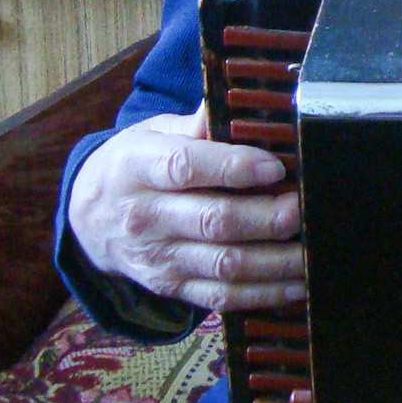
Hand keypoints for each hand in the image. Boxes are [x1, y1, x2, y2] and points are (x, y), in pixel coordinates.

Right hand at [67, 106, 305, 311]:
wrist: (88, 219)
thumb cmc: (133, 166)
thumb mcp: (150, 134)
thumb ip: (196, 125)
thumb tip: (237, 105)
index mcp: (137, 167)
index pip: (185, 167)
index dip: (232, 167)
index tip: (274, 166)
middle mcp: (145, 216)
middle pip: (214, 221)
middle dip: (267, 218)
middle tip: (305, 209)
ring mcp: (158, 258)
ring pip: (225, 265)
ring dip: (276, 261)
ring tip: (314, 248)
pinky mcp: (172, 288)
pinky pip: (222, 297)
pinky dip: (264, 293)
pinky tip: (296, 282)